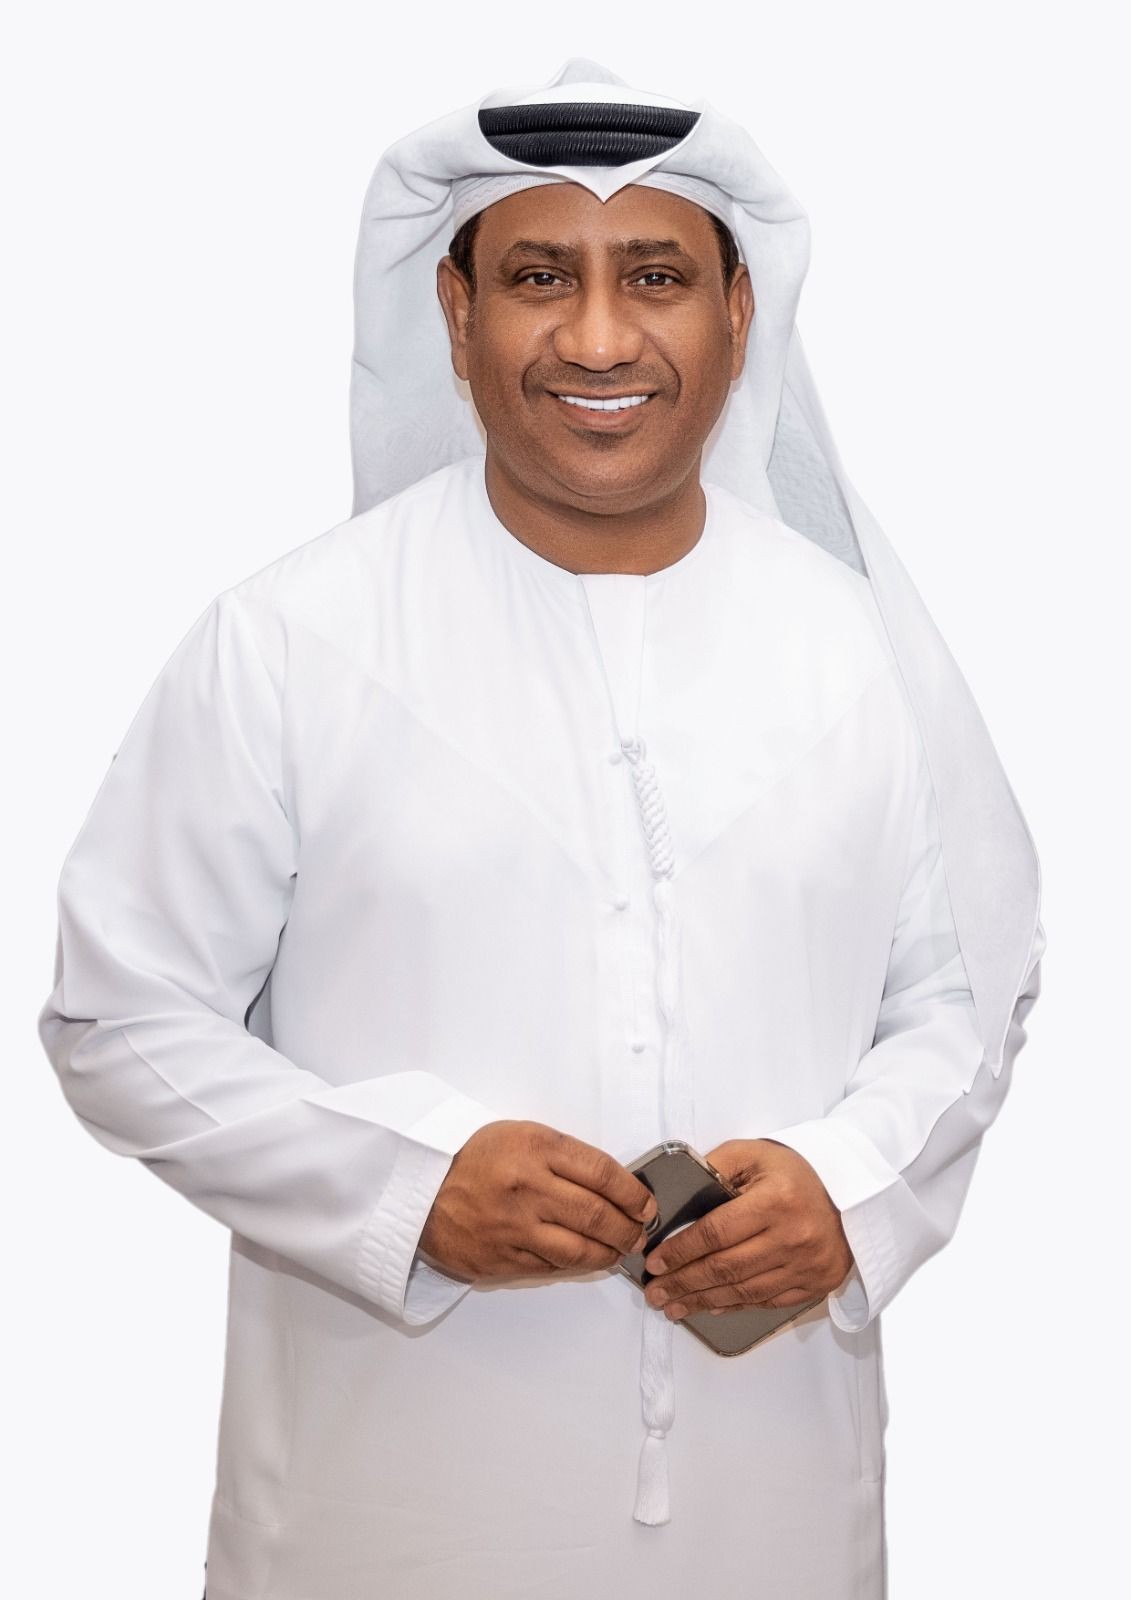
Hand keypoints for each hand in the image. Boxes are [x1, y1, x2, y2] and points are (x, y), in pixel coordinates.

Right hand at [419, 1120, 658, 1282]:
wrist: (420, 1189)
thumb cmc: (474, 1158)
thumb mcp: (521, 1135)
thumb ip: (564, 1157)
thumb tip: (613, 1185)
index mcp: (535, 1147)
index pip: (602, 1171)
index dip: (633, 1193)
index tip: (645, 1203)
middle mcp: (528, 1187)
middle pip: (597, 1214)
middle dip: (628, 1228)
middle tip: (639, 1231)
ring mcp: (516, 1227)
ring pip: (580, 1249)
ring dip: (609, 1252)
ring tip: (618, 1248)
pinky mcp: (504, 1258)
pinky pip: (553, 1266)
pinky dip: (576, 1264)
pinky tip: (585, 1257)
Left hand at [641, 1138, 854, 1318]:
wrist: (853, 1194)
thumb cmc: (797, 1172)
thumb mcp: (755, 1153)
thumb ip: (715, 1166)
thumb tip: (678, 1196)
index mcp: (775, 1201)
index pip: (716, 1233)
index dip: (681, 1250)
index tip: (655, 1262)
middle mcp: (792, 1237)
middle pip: (725, 1268)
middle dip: (683, 1283)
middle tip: (655, 1293)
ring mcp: (805, 1266)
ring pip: (743, 1291)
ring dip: (703, 1301)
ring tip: (673, 1306)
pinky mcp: (814, 1284)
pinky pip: (766, 1301)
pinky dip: (735, 1306)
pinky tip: (711, 1306)